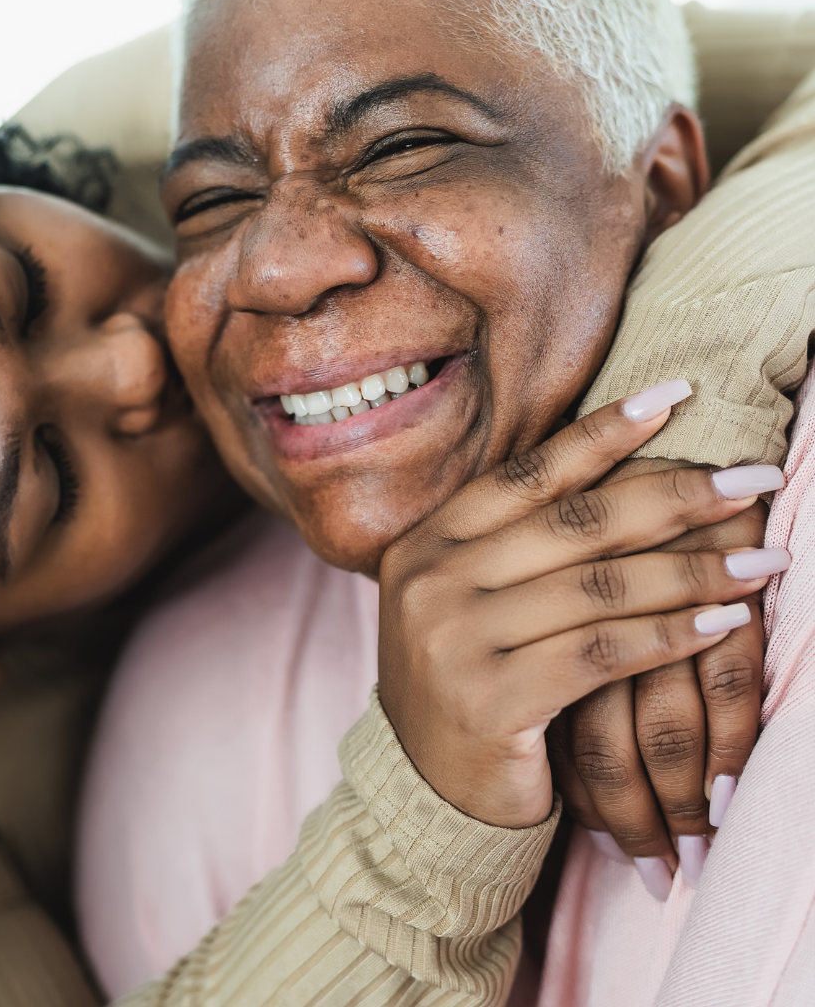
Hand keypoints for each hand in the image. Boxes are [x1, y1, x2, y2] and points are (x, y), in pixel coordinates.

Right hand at [377, 394, 783, 827]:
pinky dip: (669, 634)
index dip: (602, 433)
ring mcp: (453, 640)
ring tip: (763, 557)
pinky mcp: (489, 701)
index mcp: (425, 543)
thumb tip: (622, 472)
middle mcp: (431, 581)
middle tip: (751, 477)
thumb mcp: (471, 601)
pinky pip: (600, 653)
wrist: (426, 791)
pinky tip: (723, 622)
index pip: (526, 475)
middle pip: (572, 523)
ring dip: (692, 570)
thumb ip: (518, 544)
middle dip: (673, 495)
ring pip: (596, 588)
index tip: (672, 397)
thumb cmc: (467, 682)